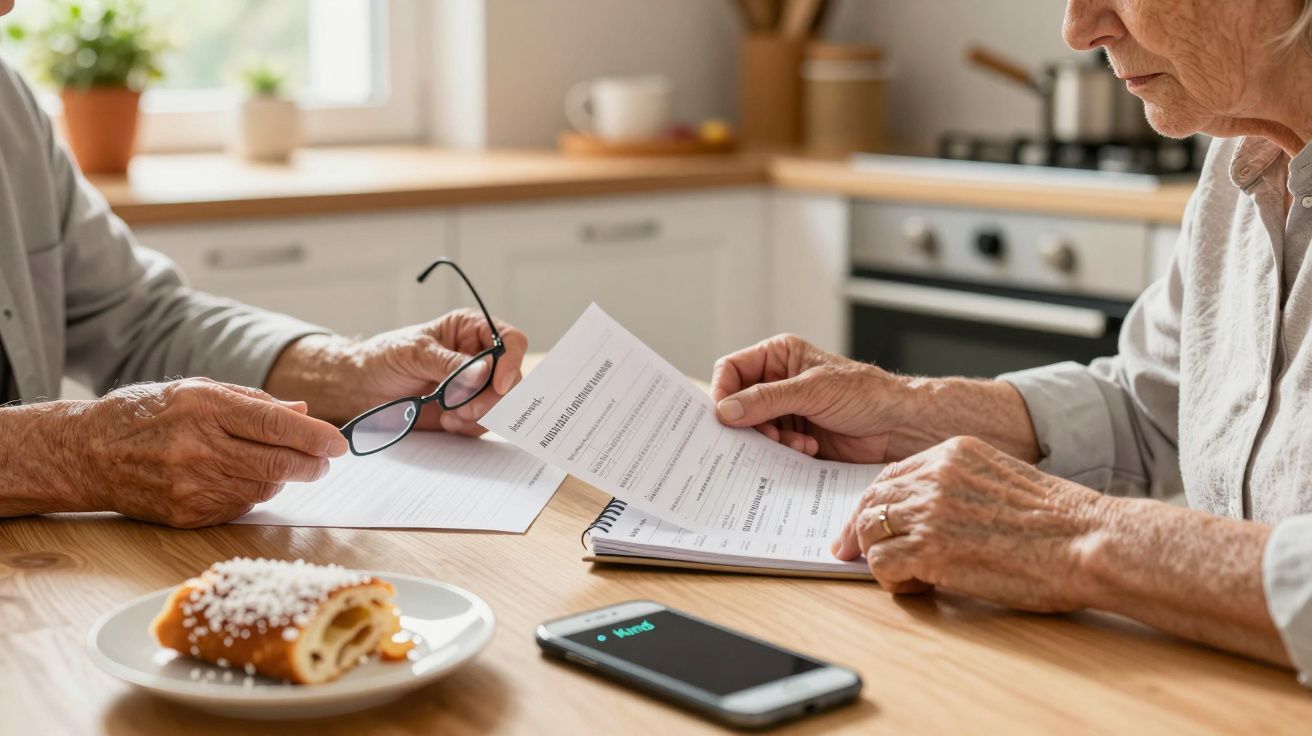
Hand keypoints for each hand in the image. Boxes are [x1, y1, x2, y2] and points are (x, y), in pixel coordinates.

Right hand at [70, 378, 347, 527]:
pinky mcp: (187, 514)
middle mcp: (199, 447)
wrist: (86, 453)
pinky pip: (240, 507)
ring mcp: (192, 485)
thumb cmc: (146, 414)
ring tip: (279, 465)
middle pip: (277, 462)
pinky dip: (252, 493)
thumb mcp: (197, 390)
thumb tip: (303, 410)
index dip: (314, 435)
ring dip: (281, 478)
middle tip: (325, 461)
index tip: (338, 443)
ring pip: (263, 488)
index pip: (276, 423)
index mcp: (204, 407)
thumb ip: (253, 401)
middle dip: (312, 464)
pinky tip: (242, 480)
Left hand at [268, 309, 528, 436]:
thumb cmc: (384, 357)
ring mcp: (475, 386)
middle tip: (465, 409)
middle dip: (492, 397)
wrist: (360, 388)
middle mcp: (479, 357)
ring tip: (449, 415)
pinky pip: (484, 423)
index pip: (509, 341)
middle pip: (511, 377)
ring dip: (480, 414)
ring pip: (502, 403)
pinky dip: (469, 426)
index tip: (498, 384)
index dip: (510, 361)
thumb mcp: (415, 352)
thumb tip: (483, 372)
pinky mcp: (467, 410)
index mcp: (471, 330)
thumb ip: (450, 363)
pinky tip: (446, 421)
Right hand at [710, 335, 1041, 463]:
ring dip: (769, 441)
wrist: (898, 426)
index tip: (725, 416)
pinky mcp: (795, 437)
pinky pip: (771, 448)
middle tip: (765, 437)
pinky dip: (783, 452)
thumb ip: (765, 399)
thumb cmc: (864, 394)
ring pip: (752, 430)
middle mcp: (777, 382)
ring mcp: (786, 411)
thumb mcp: (811, 390)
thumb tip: (724, 411)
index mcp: (778, 357)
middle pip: (737, 404)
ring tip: (794, 444)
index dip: (723, 392)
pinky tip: (806, 450)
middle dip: (748, 423)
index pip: (731, 370)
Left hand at [832, 436, 1104, 610]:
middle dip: (860, 530)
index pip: (891, 475)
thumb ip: (961, 489)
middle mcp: (935, 475)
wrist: (1089, 541)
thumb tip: (929, 517)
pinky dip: (892, 580)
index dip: (875, 503)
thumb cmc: (1062, 522)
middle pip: (872, 500)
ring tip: (908, 575)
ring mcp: (930, 510)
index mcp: (953, 454)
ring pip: (870, 530)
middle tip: (851, 554)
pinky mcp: (930, 549)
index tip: (863, 524)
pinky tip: (920, 587)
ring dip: (880, 556)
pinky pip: (882, 564)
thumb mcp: (1003, 481)